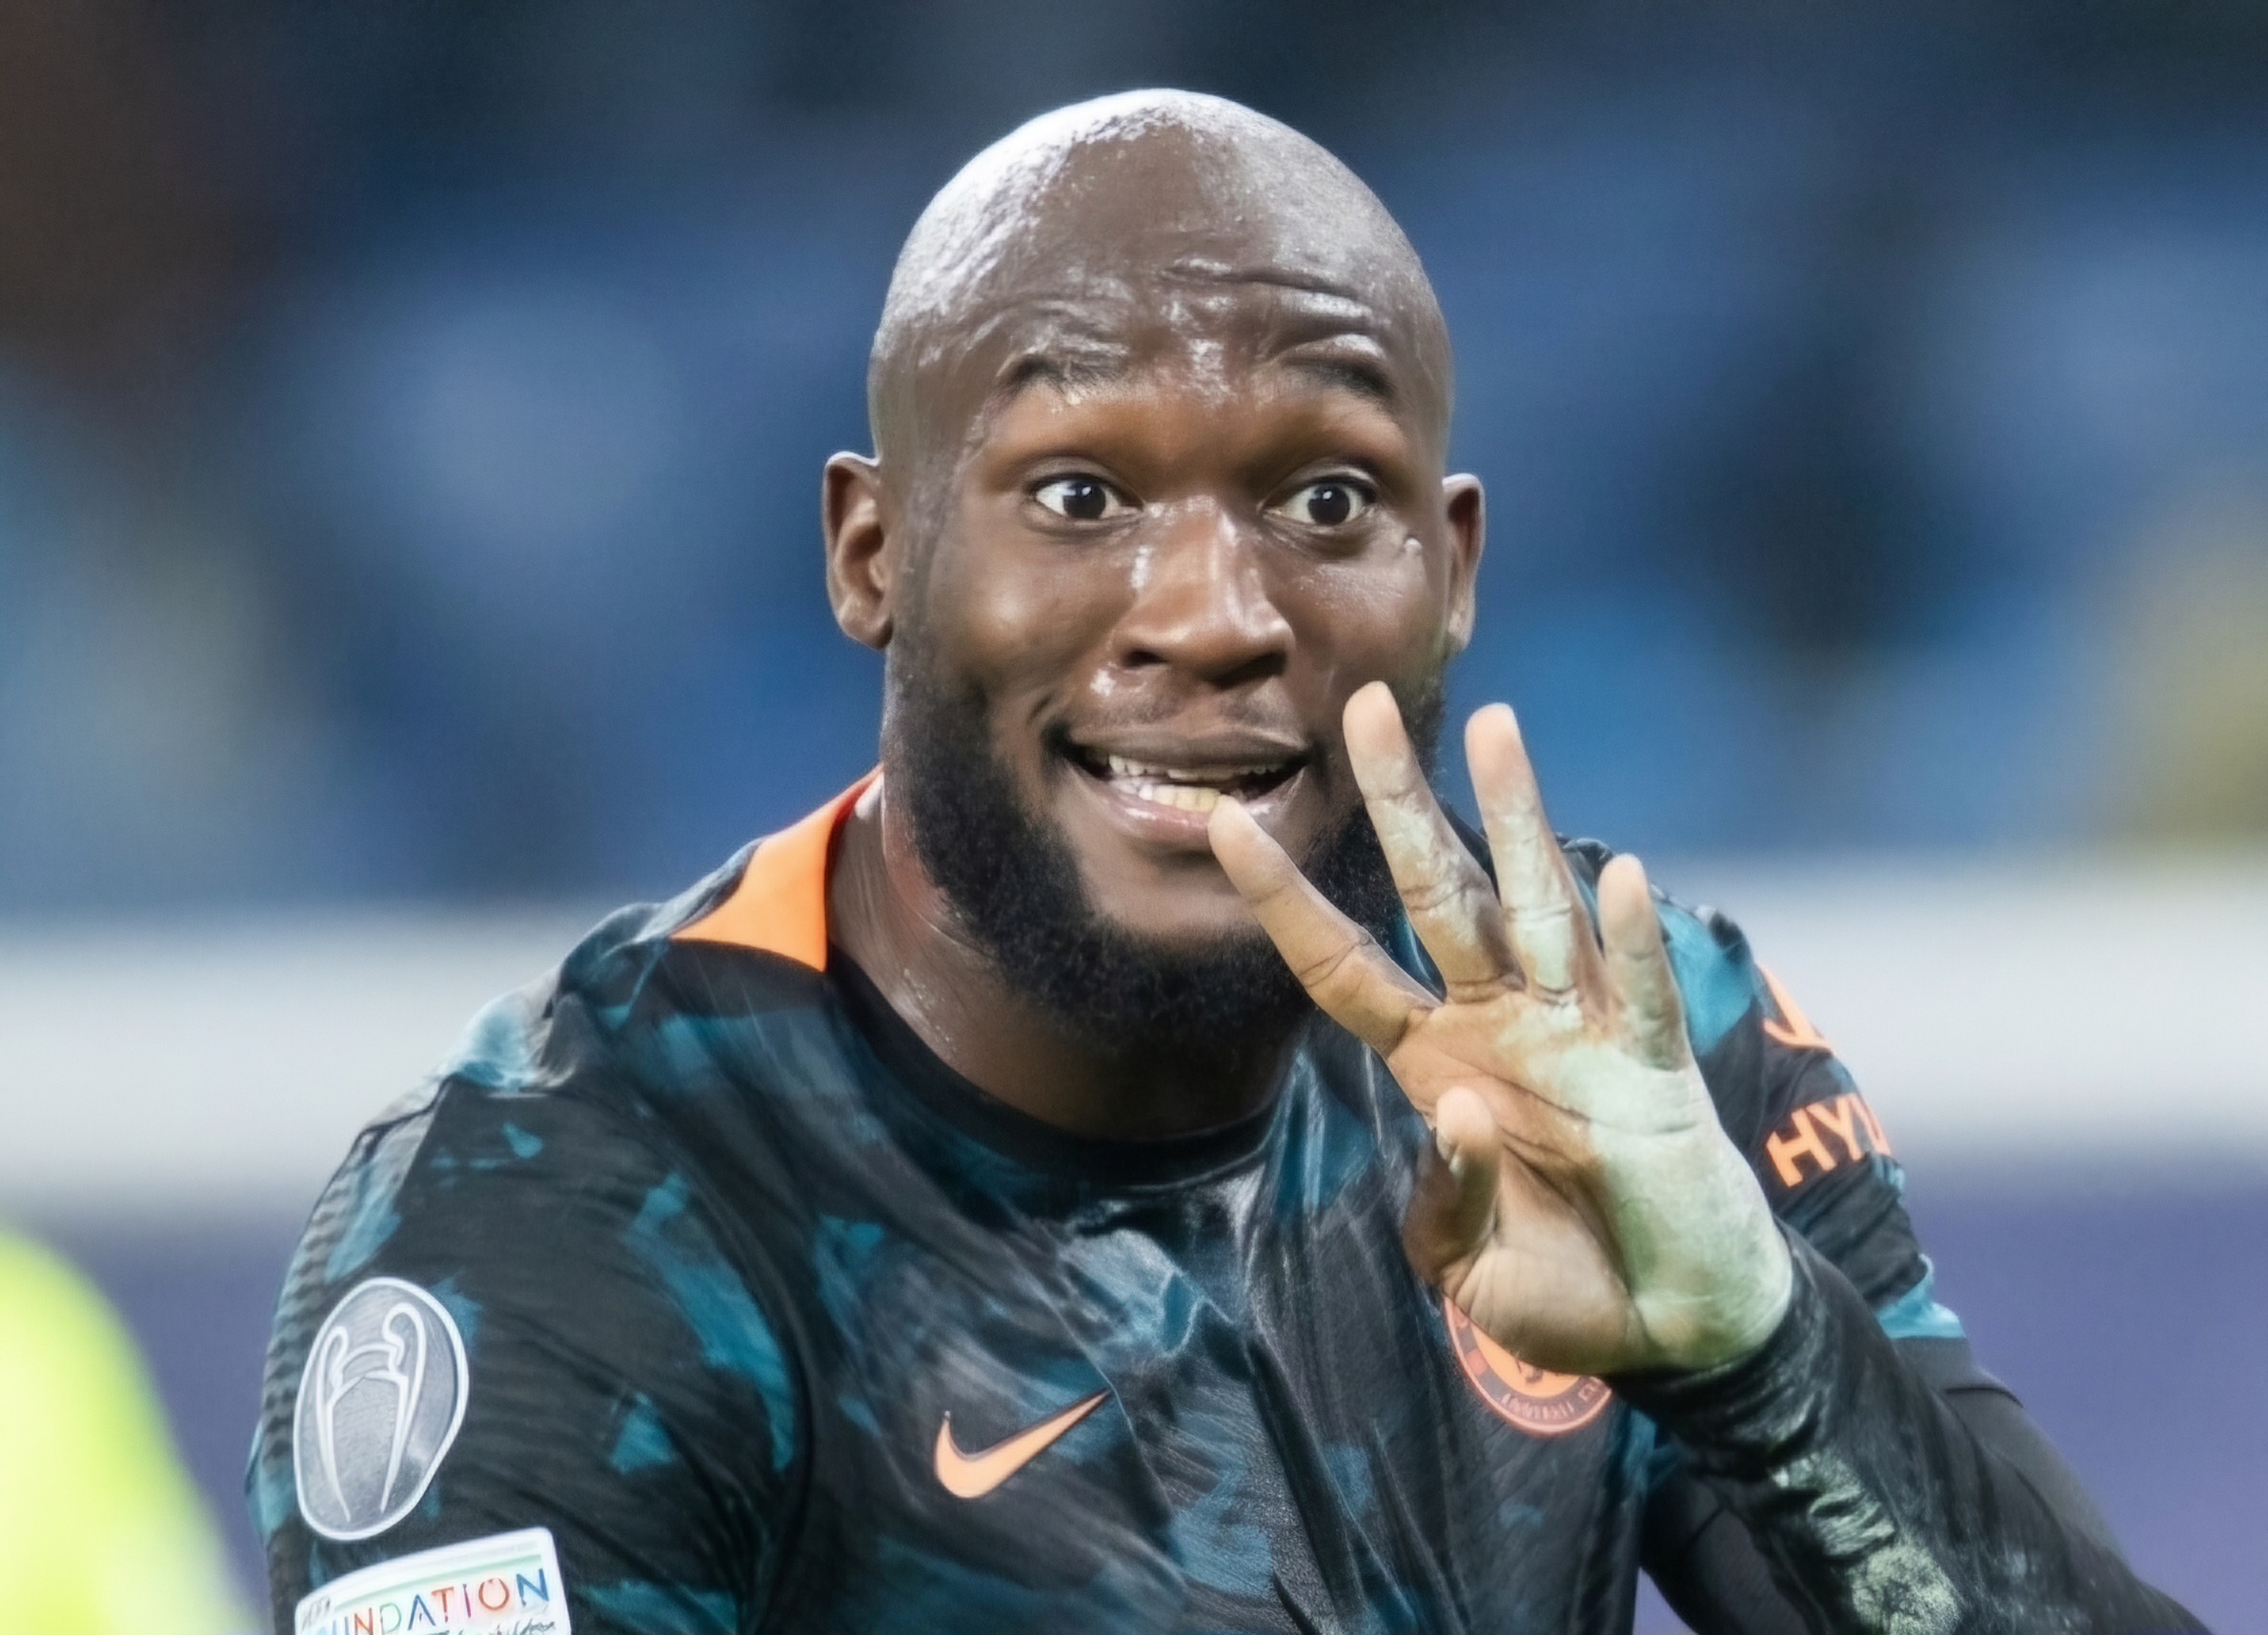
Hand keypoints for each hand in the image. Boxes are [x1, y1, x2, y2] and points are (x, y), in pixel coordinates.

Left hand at [1209, 682, 1790, 1377]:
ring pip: (1538, 906)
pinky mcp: (1653, 1069)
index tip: (1224, 823)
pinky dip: (1630, 941)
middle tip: (1365, 707)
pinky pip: (1637, 995)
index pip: (1341, 965)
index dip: (1285, 901)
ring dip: (1520, 820)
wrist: (1675, 1324)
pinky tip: (1620, 877)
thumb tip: (1462, 1115)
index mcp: (1433, 1063)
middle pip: (1437, 895)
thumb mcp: (1466, 1267)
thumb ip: (1448, 1200)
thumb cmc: (1563, 1287)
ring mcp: (1578, 1034)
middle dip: (1401, 804)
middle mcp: (1499, 1023)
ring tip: (1499, 729)